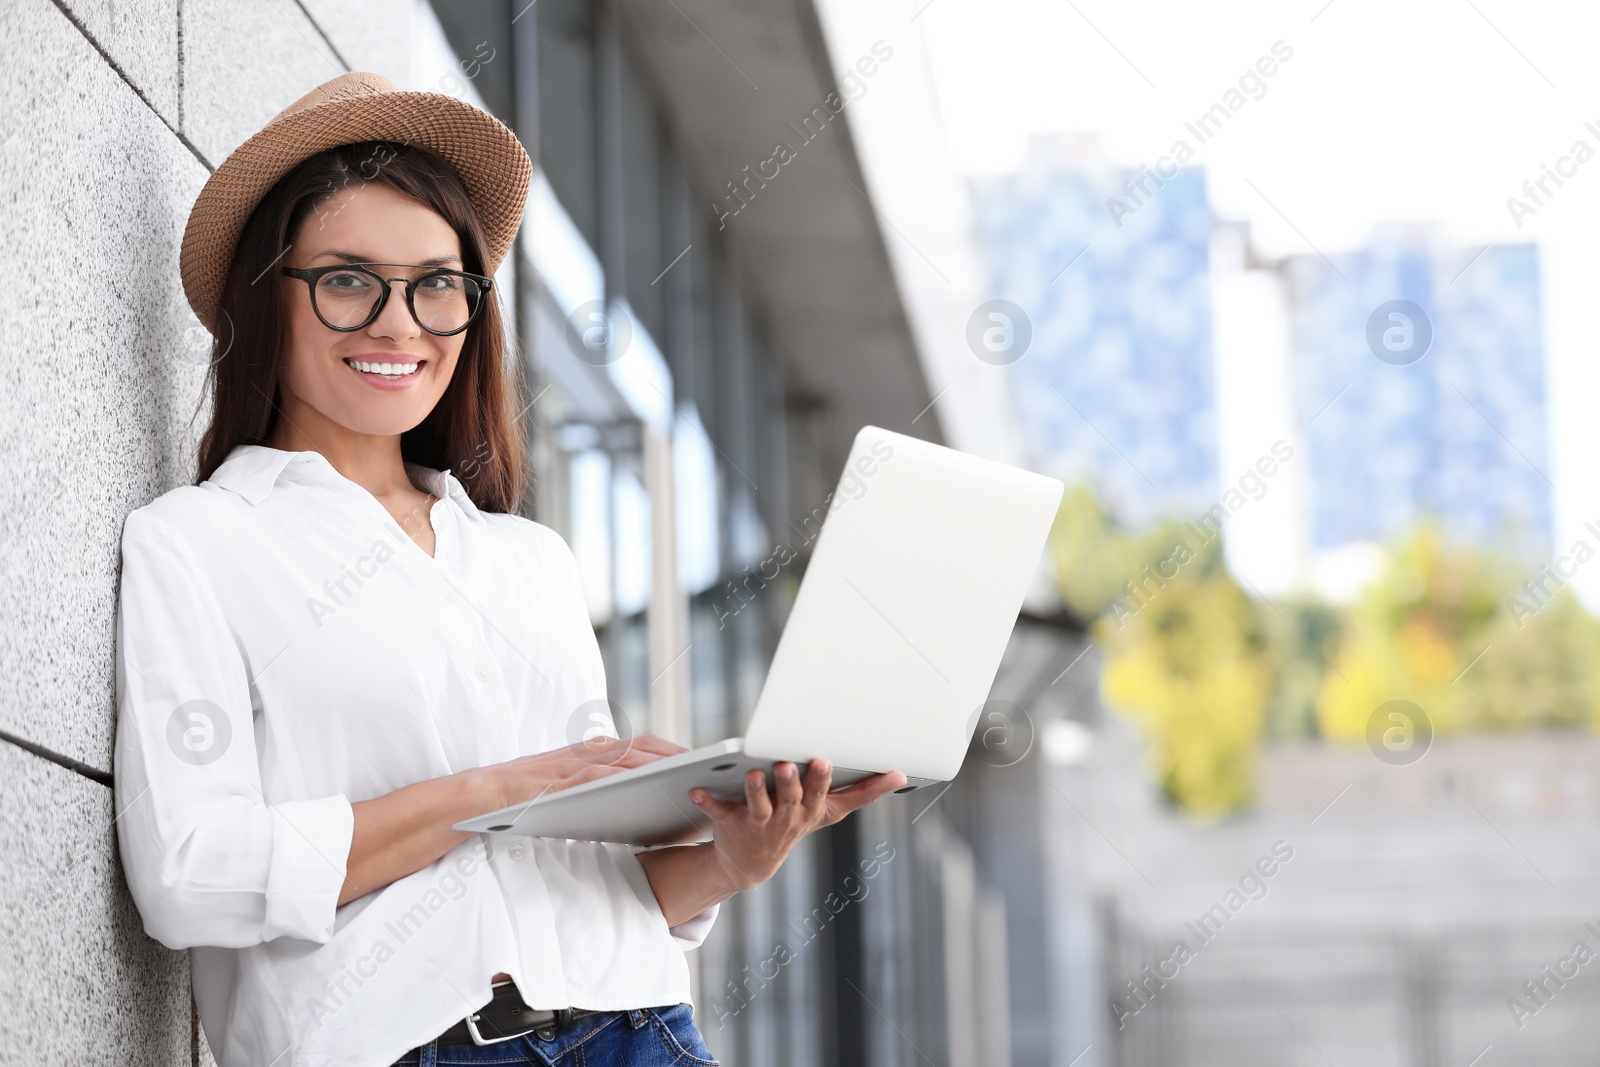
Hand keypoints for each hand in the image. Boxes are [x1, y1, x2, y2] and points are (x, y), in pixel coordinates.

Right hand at [479, 733, 687, 811]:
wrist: (485, 794)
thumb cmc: (532, 794)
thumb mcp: (574, 788)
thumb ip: (603, 789)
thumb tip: (642, 805)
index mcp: (596, 751)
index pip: (644, 745)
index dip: (675, 751)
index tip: (703, 762)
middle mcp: (590, 751)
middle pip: (644, 747)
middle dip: (677, 757)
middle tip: (708, 770)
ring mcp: (576, 763)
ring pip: (627, 759)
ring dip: (660, 767)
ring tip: (688, 780)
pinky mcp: (562, 780)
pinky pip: (598, 776)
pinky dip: (624, 781)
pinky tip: (645, 791)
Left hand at [688, 759, 907, 890]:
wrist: (750, 864)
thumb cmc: (794, 823)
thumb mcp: (830, 811)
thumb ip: (864, 792)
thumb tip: (901, 775)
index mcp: (809, 810)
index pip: (821, 795)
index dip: (823, 781)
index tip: (825, 762)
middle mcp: (785, 817)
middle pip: (790, 797)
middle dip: (791, 781)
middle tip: (790, 763)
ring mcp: (757, 821)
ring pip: (758, 804)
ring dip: (755, 790)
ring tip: (753, 774)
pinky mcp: (730, 822)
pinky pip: (716, 810)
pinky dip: (706, 800)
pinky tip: (695, 789)